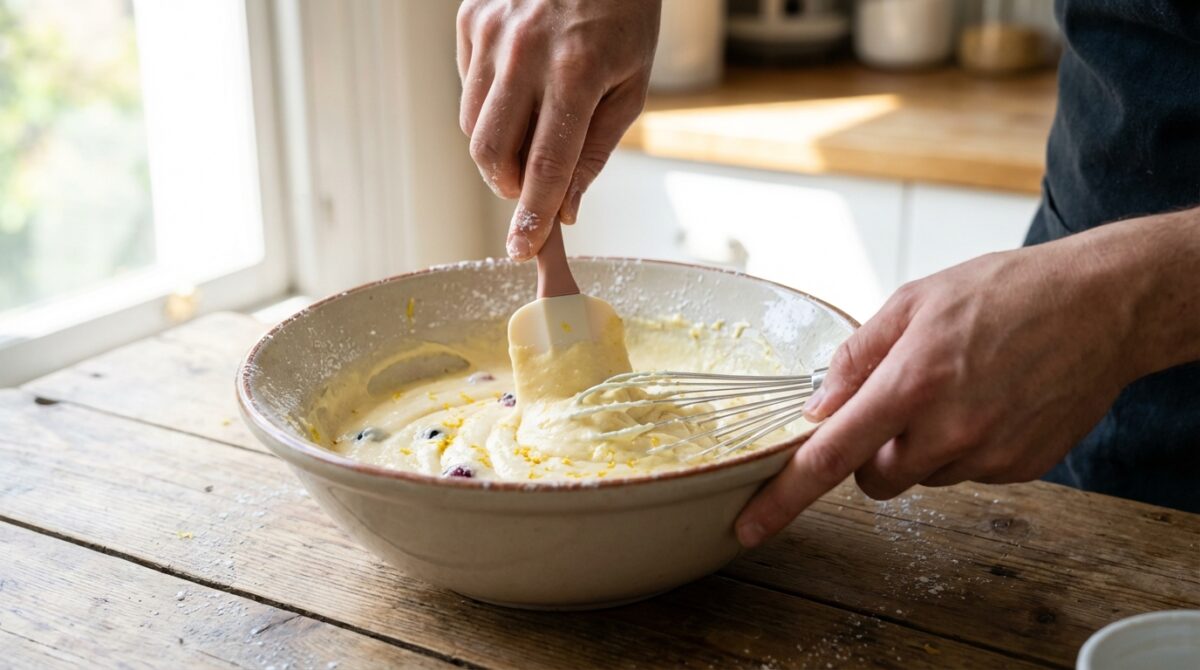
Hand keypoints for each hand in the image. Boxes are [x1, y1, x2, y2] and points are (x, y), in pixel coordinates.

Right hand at [456, 0, 660, 260]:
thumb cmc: (624, 19)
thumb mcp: (631, 87)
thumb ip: (595, 152)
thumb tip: (565, 210)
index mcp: (578, 70)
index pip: (546, 163)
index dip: (532, 214)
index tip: (521, 249)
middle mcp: (526, 51)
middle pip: (490, 152)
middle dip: (508, 187)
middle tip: (532, 189)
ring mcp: (491, 32)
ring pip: (472, 125)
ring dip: (498, 152)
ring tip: (532, 131)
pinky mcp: (470, 20)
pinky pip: (468, 88)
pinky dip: (490, 106)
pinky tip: (521, 84)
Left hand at [735, 227, 1152, 547]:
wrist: (1103, 305)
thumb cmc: (1005, 292)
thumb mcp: (914, 301)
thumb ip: (856, 357)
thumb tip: (817, 406)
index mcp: (910, 384)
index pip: (829, 458)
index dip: (783, 498)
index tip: (748, 527)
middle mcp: (948, 430)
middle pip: (873, 478)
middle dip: (870, 452)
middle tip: (899, 401)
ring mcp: (988, 456)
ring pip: (920, 476)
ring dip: (921, 446)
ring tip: (958, 388)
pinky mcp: (1020, 470)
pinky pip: (966, 474)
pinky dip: (964, 447)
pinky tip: (990, 401)